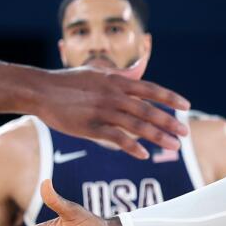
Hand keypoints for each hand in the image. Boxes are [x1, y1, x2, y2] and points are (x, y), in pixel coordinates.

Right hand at [30, 65, 188, 160]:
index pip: (150, 89)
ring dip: (158, 136)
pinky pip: (116, 138)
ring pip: (137, 125)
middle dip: (170, 121)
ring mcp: (102, 110)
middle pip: (148, 109)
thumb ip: (120, 75)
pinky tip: (144, 155)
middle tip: (186, 132)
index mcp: (116, 81)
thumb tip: (139, 69)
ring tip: (175, 146)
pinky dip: (132, 147)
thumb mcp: (97, 72)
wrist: (39, 90)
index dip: (169, 97)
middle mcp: (113, 95)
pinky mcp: (90, 126)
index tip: (186, 106)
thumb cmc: (68, 82)